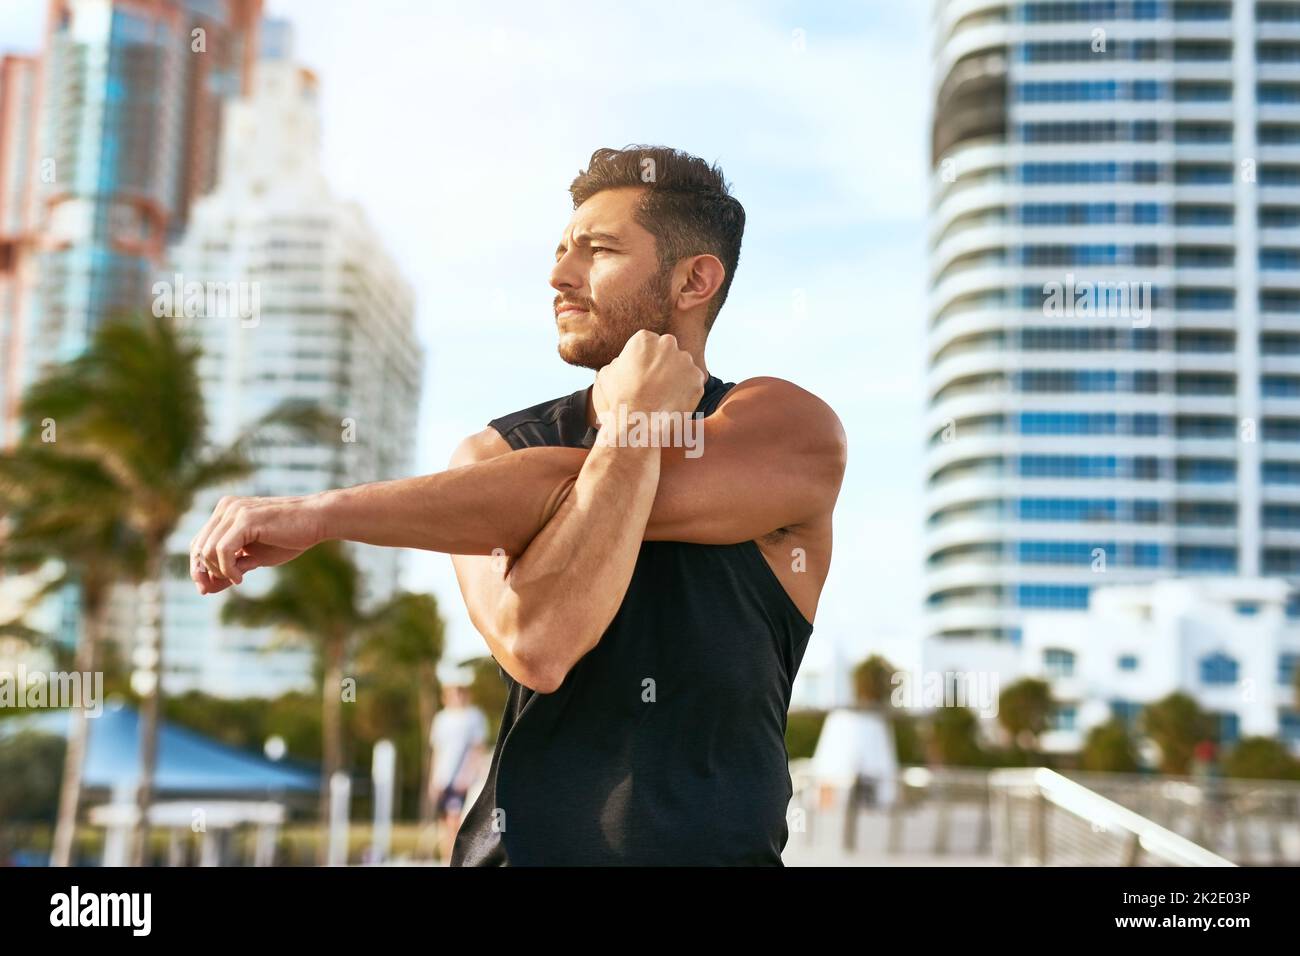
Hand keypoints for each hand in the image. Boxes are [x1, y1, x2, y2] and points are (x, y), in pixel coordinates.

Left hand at [189, 494, 326, 593]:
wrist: (318, 520)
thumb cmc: (290, 538)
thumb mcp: (255, 557)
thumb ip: (231, 568)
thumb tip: (205, 588)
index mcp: (226, 511)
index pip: (198, 542)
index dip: (198, 568)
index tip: (206, 588)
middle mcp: (226, 507)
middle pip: (198, 547)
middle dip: (204, 573)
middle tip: (218, 587)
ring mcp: (234, 511)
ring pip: (207, 550)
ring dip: (218, 572)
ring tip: (238, 579)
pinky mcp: (245, 519)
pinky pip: (223, 550)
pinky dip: (227, 569)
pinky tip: (240, 578)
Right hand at [592, 330, 704, 431]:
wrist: (637, 423)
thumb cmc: (618, 400)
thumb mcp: (607, 374)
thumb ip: (621, 363)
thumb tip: (624, 363)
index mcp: (645, 338)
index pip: (649, 343)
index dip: (644, 360)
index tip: (641, 374)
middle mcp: (668, 344)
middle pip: (668, 350)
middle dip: (663, 364)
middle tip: (654, 385)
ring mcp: (686, 361)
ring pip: (682, 366)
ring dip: (676, 378)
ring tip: (663, 397)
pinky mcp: (698, 379)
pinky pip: (693, 383)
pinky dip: (686, 392)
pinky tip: (673, 403)